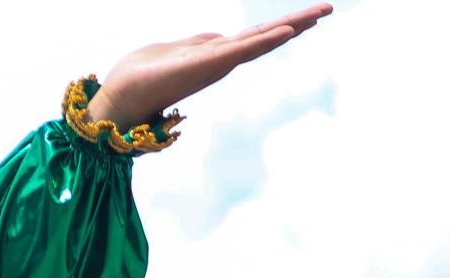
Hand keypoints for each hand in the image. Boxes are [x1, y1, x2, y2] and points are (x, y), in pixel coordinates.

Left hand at [87, 4, 331, 128]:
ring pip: (261, 41)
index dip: (280, 27)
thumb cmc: (140, 77)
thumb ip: (197, 43)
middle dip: (297, 23)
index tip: (307, 17)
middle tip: (328, 9)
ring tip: (319, 14)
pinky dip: (266, 39)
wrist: (121, 96)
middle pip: (265, 37)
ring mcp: (216, 63)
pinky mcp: (207, 65)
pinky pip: (243, 48)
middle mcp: (220, 60)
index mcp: (212, 55)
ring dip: (291, 26)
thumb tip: (218, 36)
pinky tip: (287, 28)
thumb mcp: (174, 50)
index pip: (254, 37)